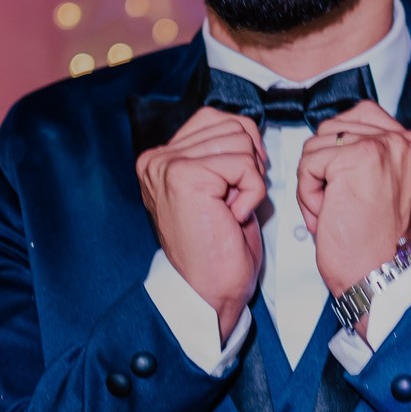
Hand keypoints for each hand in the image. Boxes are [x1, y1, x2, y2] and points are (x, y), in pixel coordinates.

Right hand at [137, 108, 266, 342]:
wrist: (208, 293)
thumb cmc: (218, 250)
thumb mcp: (219, 189)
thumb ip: (222, 153)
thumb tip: (247, 128)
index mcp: (162, 159)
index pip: (216, 118)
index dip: (244, 147)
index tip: (239, 185)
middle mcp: (158, 158)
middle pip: (233, 125)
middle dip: (249, 164)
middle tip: (234, 202)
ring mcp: (167, 165)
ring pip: (241, 141)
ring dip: (250, 180)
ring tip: (230, 210)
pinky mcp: (184, 176)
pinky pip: (244, 165)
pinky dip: (252, 193)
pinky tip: (232, 216)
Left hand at [296, 101, 410, 298]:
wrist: (381, 279)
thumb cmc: (379, 245)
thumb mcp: (390, 192)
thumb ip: (376, 159)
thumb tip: (338, 137)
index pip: (361, 118)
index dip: (338, 150)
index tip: (342, 184)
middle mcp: (404, 141)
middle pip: (334, 129)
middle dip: (324, 168)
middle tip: (337, 205)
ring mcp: (381, 146)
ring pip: (318, 145)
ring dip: (315, 182)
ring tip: (334, 212)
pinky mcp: (354, 160)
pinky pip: (309, 164)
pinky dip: (307, 194)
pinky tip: (327, 215)